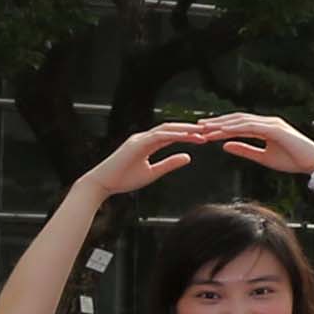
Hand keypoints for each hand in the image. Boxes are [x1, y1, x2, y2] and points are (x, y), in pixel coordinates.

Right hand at [81, 123, 205, 196]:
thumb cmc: (124, 180)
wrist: (102, 184)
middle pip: (171, 128)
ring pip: (166, 129)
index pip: (172, 135)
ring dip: (185, 129)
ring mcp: (138, 139)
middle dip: (190, 128)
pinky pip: (157, 136)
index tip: (205, 137)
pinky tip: (187, 136)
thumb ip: (170, 163)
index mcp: (147, 143)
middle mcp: (143, 138)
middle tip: (210, 130)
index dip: (188, 134)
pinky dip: (173, 135)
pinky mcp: (135, 144)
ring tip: (203, 132)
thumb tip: (188, 157)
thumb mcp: (153, 172)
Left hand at [191, 113, 313, 176]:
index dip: (221, 127)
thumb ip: (245, 150)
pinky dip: (234, 128)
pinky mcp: (274, 129)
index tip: (205, 131)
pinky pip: (249, 127)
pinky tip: (221, 132)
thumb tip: (225, 146)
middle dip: (217, 122)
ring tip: (205, 129)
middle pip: (237, 119)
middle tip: (198, 126)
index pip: (239, 124)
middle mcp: (267, 121)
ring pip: (240, 121)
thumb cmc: (294, 161)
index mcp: (266, 127)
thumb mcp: (264, 157)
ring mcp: (271, 123)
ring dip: (221, 124)